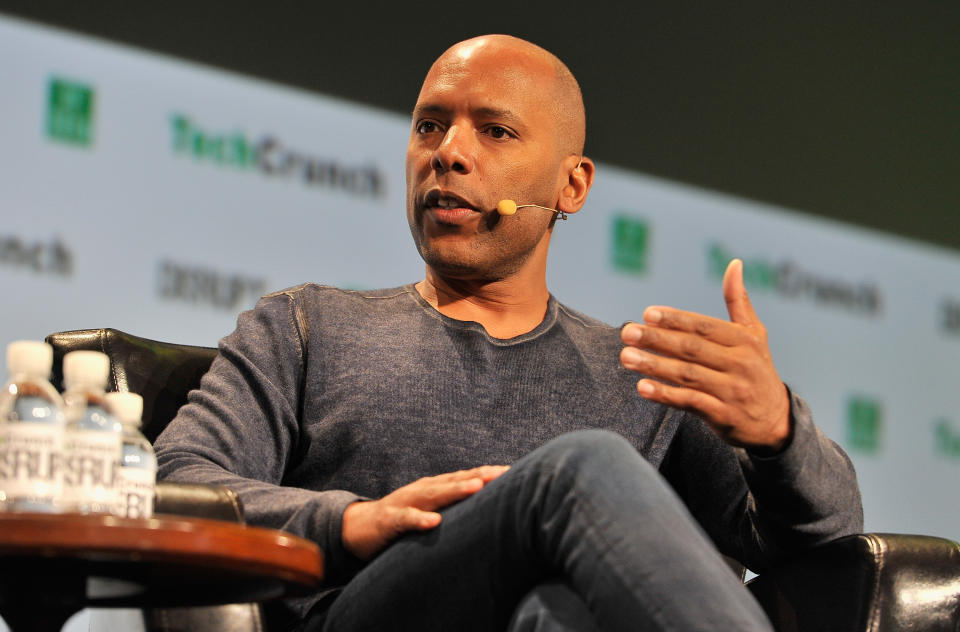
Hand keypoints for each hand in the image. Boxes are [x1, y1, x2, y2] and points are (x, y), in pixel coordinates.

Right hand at [341, 465, 508, 559]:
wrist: (359, 526)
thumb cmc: (402, 518)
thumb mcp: (430, 510)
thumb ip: (454, 507)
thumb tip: (486, 508)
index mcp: (435, 487)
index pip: (466, 478)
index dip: (488, 474)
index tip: (513, 472)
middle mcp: (423, 490)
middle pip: (455, 481)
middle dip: (480, 476)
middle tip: (503, 473)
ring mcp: (405, 502)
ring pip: (433, 495)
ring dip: (455, 490)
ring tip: (476, 487)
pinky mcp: (389, 520)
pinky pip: (405, 519)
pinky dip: (419, 519)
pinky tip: (434, 522)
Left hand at [619, 259, 790, 450]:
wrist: (775, 421)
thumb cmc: (757, 370)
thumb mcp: (754, 334)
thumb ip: (738, 301)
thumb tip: (734, 263)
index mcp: (744, 341)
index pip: (704, 326)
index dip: (675, 319)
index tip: (647, 314)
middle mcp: (739, 364)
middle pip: (691, 349)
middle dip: (656, 339)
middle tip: (626, 333)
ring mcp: (732, 391)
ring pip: (687, 375)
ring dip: (654, 365)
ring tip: (625, 357)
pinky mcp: (723, 415)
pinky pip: (690, 402)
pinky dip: (666, 395)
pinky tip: (642, 387)